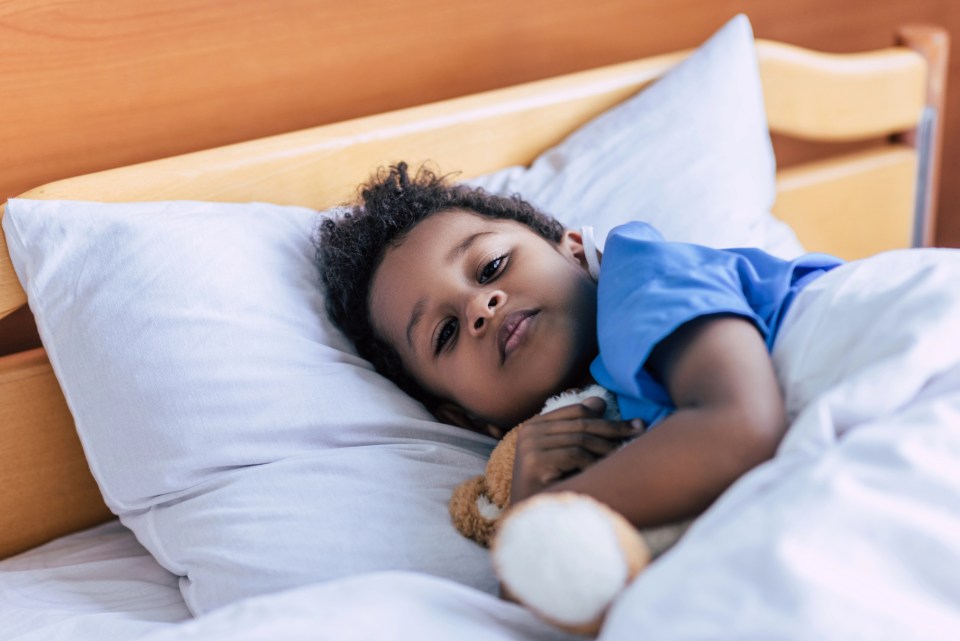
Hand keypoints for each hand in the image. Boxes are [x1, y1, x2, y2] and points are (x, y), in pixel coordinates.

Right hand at [511, 397, 642, 503]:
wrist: (529, 517)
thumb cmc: (550, 487)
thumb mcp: (564, 454)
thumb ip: (578, 429)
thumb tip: (599, 401)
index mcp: (534, 425)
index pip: (576, 411)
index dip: (607, 416)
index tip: (635, 424)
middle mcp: (529, 431)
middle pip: (581, 423)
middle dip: (615, 429)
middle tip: (640, 431)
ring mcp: (530, 446)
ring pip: (581, 440)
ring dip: (607, 448)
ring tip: (624, 456)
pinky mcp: (534, 462)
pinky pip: (575, 456)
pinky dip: (593, 464)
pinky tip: (604, 473)